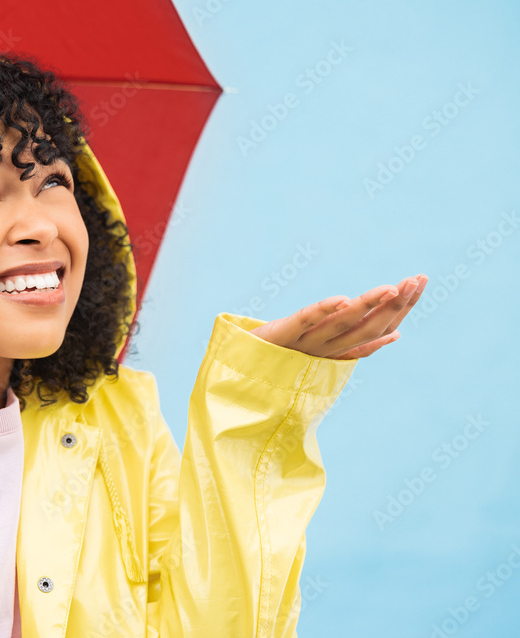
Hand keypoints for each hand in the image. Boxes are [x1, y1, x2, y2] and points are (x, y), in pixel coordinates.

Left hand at [248, 274, 426, 359]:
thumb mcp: (319, 346)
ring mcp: (301, 345)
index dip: (400, 308)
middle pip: (365, 328)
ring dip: (369, 306)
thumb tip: (396, 333)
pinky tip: (341, 298)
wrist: (235, 376)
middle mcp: (323, 351)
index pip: (376, 330)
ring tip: (391, 287)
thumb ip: (355, 341)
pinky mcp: (278, 337)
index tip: (420, 282)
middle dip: (394, 303)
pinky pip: (302, 323)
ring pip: (341, 326)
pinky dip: (322, 311)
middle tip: (417, 279)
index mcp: (336, 352)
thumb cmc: (279, 357)